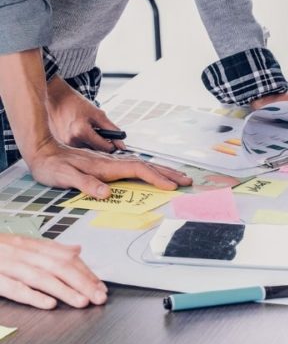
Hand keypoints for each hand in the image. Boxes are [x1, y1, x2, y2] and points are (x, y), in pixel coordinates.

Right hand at [0, 234, 106, 308]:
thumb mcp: (25, 243)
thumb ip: (52, 248)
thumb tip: (77, 250)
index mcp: (34, 245)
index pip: (66, 258)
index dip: (86, 271)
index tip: (100, 285)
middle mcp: (25, 253)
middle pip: (59, 267)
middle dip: (83, 282)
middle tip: (99, 296)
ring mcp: (9, 265)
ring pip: (42, 278)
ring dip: (65, 290)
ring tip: (82, 302)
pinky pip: (15, 288)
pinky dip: (33, 296)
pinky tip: (49, 304)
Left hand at [28, 138, 192, 197]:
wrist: (43, 150)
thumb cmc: (52, 166)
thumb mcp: (64, 176)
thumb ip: (85, 183)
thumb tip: (106, 192)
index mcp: (106, 166)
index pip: (138, 170)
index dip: (156, 178)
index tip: (171, 186)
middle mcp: (112, 162)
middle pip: (147, 165)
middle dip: (168, 173)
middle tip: (187, 180)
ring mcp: (112, 162)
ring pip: (144, 164)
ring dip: (162, 170)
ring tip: (178, 177)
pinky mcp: (108, 164)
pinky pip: (136, 167)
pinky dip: (150, 170)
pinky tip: (154, 173)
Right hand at [46, 76, 125, 152]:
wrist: (57, 98)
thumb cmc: (77, 104)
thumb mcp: (98, 114)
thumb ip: (112, 129)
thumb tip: (121, 144)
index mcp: (81, 132)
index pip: (104, 148)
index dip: (113, 145)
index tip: (116, 142)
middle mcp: (71, 141)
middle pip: (96, 150)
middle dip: (102, 142)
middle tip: (100, 130)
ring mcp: (64, 143)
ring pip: (87, 149)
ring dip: (92, 142)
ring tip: (88, 128)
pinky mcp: (60, 143)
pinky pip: (78, 147)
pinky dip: (83, 141)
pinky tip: (80, 131)